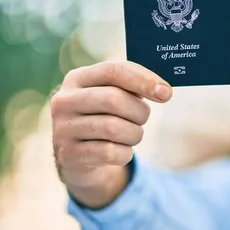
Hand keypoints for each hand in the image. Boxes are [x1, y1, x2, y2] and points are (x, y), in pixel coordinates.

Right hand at [51, 60, 171, 208]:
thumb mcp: (111, 96)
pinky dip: (125, 153)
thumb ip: (133, 87)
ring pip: (114, 128)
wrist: (77, 158)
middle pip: (115, 99)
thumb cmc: (103, 118)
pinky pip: (111, 153)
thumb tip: (163, 91)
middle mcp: (64, 101)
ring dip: (134, 134)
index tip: (166, 92)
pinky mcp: (69, 155)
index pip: (113, 71)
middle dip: (140, 111)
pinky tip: (120, 151)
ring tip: (131, 135)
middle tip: (143, 118)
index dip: (143, 80)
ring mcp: (63, 128)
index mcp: (77, 78)